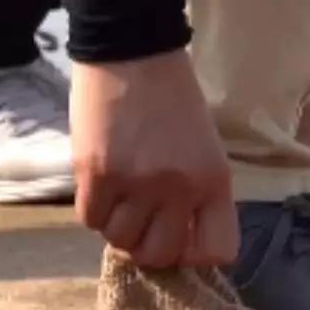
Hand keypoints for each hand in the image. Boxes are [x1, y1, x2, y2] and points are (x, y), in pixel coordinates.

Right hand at [71, 50, 237, 268]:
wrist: (133, 54)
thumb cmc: (174, 101)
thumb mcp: (206, 151)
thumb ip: (199, 196)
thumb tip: (180, 239)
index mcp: (215, 183)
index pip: (217, 252)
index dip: (194, 254)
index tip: (180, 237)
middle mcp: (180, 189)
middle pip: (161, 255)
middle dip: (149, 247)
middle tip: (142, 225)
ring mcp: (137, 184)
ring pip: (122, 241)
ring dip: (118, 228)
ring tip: (120, 203)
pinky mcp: (97, 173)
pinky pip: (91, 220)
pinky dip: (94, 213)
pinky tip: (100, 191)